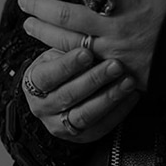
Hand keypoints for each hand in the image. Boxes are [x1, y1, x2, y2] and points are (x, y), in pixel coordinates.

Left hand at [18, 0, 165, 89]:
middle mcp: (114, 25)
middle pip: (67, 14)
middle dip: (41, 5)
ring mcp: (113, 52)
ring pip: (69, 42)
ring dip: (45, 32)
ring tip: (28, 23)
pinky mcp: (116, 73)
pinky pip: (83, 66)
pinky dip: (64, 58)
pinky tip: (51, 53)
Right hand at [22, 47, 139, 142]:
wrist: (57, 90)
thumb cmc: (61, 64)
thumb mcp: (57, 51)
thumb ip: (69, 44)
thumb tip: (89, 30)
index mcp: (34, 83)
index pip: (48, 76)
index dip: (67, 65)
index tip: (87, 53)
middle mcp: (43, 107)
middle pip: (69, 95)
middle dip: (95, 79)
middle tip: (116, 65)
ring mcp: (59, 125)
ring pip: (85, 114)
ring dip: (109, 97)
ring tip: (128, 81)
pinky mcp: (80, 136)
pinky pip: (101, 127)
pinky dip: (119, 111)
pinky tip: (132, 95)